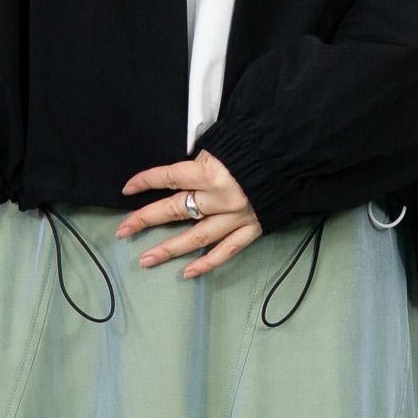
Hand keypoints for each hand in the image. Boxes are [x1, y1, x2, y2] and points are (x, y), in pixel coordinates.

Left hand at [117, 150, 259, 276]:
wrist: (293, 157)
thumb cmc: (254, 147)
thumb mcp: (222, 145)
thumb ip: (199, 162)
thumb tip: (176, 178)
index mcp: (212, 171)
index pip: (169, 177)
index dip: (145, 181)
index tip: (127, 189)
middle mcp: (221, 197)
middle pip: (175, 210)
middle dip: (146, 219)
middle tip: (124, 231)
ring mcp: (236, 217)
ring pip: (196, 237)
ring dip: (169, 249)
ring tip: (146, 260)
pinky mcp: (252, 229)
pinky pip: (226, 251)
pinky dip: (207, 262)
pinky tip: (188, 272)